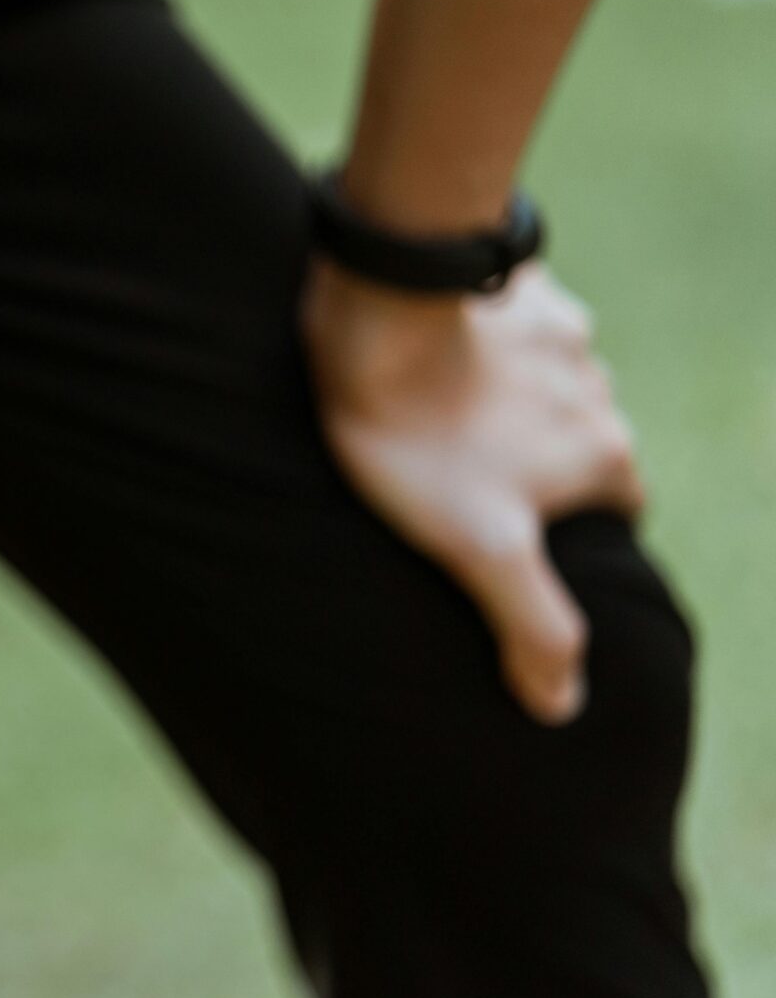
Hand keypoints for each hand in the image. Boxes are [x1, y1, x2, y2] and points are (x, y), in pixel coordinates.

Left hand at [305, 258, 643, 724]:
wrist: (382, 308)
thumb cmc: (424, 437)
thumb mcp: (481, 549)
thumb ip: (532, 625)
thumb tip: (563, 708)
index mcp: (606, 454)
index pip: (616, 510)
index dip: (576, 538)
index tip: (525, 549)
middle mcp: (599, 390)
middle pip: (579, 446)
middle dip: (541, 469)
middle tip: (471, 487)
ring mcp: (558, 332)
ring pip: (544, 387)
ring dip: (508, 407)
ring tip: (443, 428)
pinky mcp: (511, 289)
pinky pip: (507, 326)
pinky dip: (480, 347)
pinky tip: (432, 359)